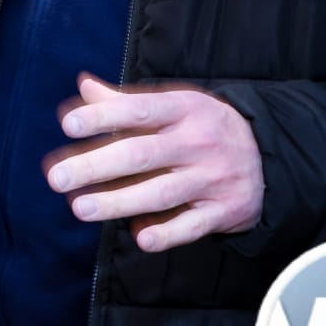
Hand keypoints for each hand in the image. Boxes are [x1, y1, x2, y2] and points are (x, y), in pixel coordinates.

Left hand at [45, 75, 264, 252]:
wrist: (267, 154)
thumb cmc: (202, 127)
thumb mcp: (173, 106)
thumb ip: (125, 102)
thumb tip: (84, 87)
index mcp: (183, 109)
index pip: (138, 110)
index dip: (103, 116)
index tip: (69, 125)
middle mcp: (197, 142)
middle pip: (141, 154)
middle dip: (96, 166)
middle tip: (57, 178)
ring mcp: (212, 177)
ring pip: (161, 193)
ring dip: (118, 202)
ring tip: (80, 208)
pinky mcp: (224, 210)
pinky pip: (193, 226)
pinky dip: (167, 233)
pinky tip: (140, 238)